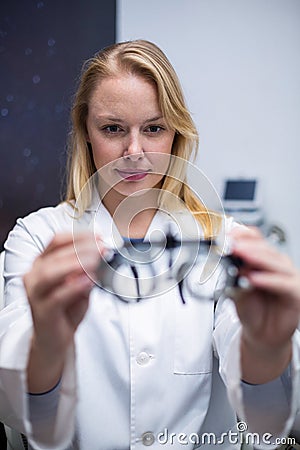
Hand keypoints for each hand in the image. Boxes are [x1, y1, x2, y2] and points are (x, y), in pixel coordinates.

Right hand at [23, 232, 101, 391]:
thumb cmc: (66, 308)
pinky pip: (57, 296)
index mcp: (42, 263)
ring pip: (51, 273)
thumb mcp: (81, 283)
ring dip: (76, 264)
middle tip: (102, 248)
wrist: (55, 339)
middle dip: (82, 249)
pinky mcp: (42, 311)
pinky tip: (90, 282)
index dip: (79, 236)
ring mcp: (35, 293)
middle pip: (55, 255)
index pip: (57, 241)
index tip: (99, 237)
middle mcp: (34, 275)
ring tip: (96, 262)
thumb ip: (89, 269)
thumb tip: (103, 253)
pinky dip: (75, 287)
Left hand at [229, 226, 299, 382]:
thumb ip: (232, 275)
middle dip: (248, 245)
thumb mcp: (235, 289)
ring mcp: (287, 278)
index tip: (228, 235)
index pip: (256, 239)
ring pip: (276, 262)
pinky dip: (268, 280)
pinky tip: (254, 278)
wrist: (260, 334)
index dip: (243, 235)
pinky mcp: (295, 293)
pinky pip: (283, 284)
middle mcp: (277, 265)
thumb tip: (226, 261)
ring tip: (242, 256)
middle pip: (266, 248)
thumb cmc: (251, 309)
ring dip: (258, 258)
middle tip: (233, 245)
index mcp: (262, 259)